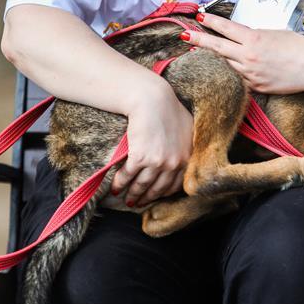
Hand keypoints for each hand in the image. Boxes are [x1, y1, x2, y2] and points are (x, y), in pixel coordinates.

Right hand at [111, 78, 193, 207]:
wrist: (153, 99)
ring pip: (143, 185)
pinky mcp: (141, 157)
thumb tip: (185, 158)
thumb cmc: (169, 109)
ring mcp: (158, 162)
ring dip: (133, 195)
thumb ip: (187, 146)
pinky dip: (120, 184)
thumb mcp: (187, 129)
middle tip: (138, 204)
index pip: (176, 184)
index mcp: (188, 157)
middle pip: (158, 188)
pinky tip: (116, 188)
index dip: (163, 193)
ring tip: (127, 200)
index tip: (155, 197)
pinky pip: (128, 176)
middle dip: (147, 198)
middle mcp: (175, 163)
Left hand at [188, 13, 303, 94]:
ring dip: (211, 58)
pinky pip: (237, 80)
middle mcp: (248, 56)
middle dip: (198, 39)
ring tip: (197, 53)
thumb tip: (242, 37)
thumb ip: (254, 36)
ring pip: (224, 65)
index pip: (226, 28)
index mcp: (253, 38)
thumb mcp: (274, 33)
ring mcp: (250, 73)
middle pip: (217, 47)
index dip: (211, 21)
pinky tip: (219, 72)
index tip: (199, 16)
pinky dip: (228, 74)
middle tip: (184, 34)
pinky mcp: (256, 87)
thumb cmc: (298, 46)